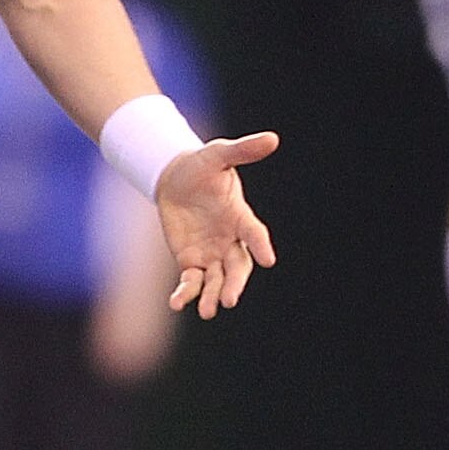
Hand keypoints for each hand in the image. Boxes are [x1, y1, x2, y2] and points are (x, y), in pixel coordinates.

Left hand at [156, 131, 279, 319]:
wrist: (176, 178)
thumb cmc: (202, 165)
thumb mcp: (218, 155)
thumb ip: (243, 151)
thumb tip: (273, 138)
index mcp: (240, 216)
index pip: (254, 234)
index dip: (261, 245)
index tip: (269, 259)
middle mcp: (229, 239)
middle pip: (237, 267)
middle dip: (234, 284)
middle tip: (229, 299)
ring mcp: (211, 252)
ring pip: (216, 280)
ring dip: (212, 295)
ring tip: (208, 311)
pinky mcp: (191, 260)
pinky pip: (191, 281)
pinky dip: (185, 292)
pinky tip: (177, 303)